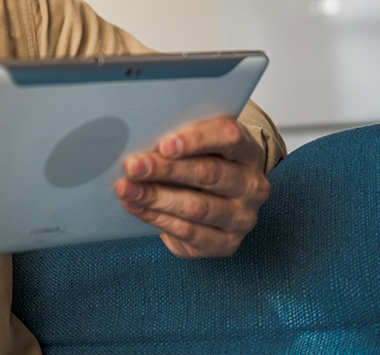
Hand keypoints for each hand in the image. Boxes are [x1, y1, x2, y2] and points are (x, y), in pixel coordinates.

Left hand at [114, 116, 269, 258]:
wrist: (214, 200)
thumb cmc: (200, 163)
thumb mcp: (195, 145)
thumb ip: (177, 139)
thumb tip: (138, 136)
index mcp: (248, 150)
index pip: (229, 137)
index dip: (196, 139)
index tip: (164, 144)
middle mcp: (252, 184)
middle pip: (209, 173)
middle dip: (165, 169)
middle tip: (132, 166)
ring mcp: (242, 217)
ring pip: (197, 206)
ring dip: (156, 197)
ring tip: (127, 189)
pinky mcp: (227, 243)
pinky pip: (190, 232)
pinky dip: (158, 219)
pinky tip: (137, 208)